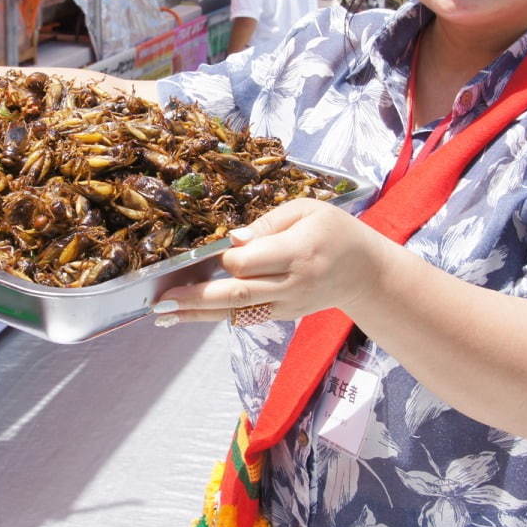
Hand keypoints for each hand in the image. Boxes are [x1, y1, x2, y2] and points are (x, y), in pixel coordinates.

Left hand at [152, 199, 386, 325]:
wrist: (365, 274)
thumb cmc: (336, 232)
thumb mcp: (308, 210)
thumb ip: (269, 223)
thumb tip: (233, 239)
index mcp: (297, 253)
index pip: (249, 262)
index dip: (224, 259)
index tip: (202, 255)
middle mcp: (291, 284)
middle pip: (237, 294)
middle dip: (195, 299)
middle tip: (161, 302)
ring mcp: (286, 305)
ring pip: (236, 312)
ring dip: (197, 315)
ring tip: (163, 316)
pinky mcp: (283, 315)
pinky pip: (245, 316)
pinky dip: (216, 316)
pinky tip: (186, 315)